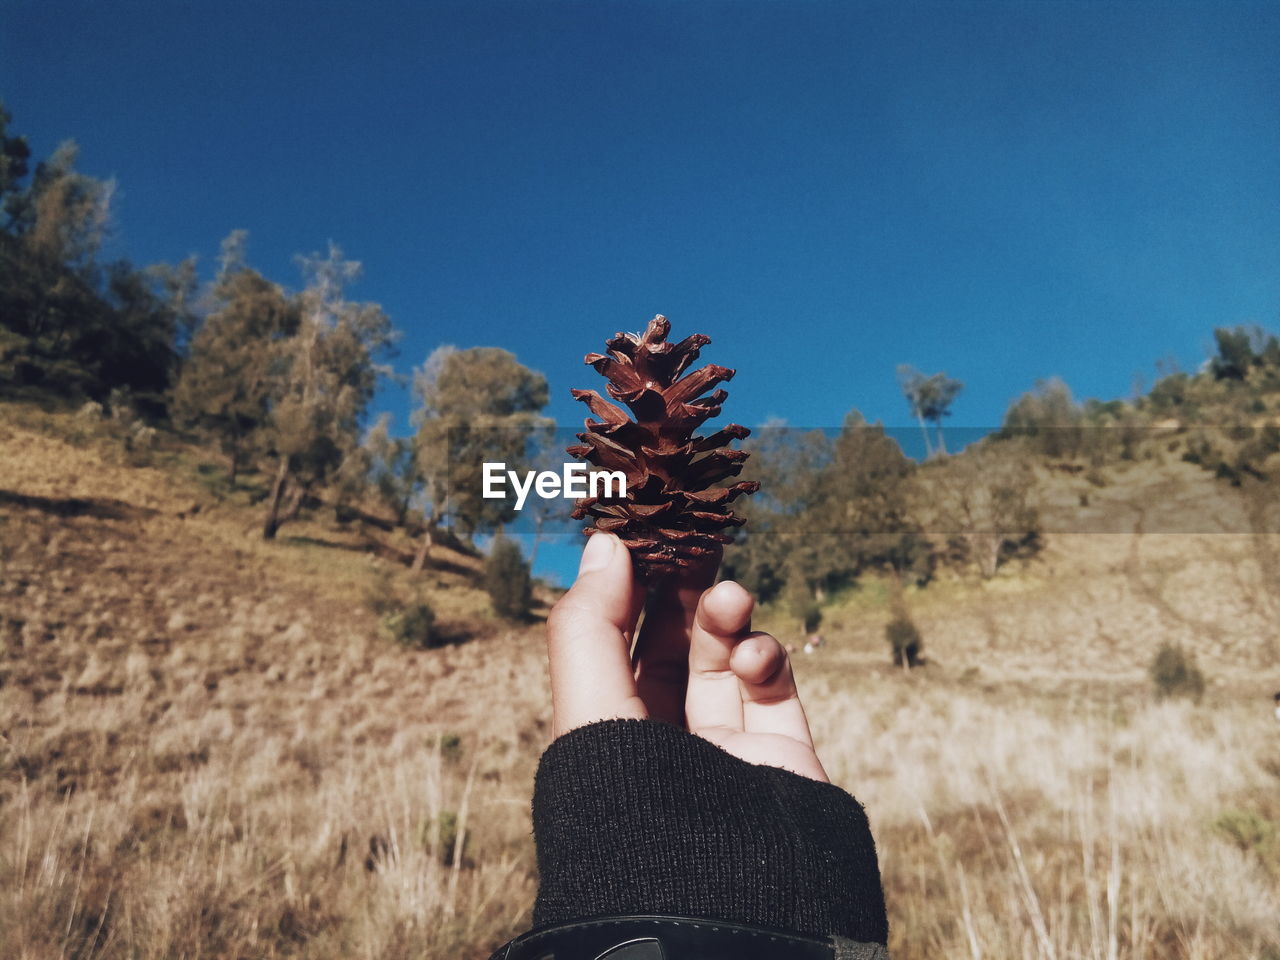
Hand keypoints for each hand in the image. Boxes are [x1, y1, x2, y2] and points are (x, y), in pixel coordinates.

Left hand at [546, 532, 827, 781]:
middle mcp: (663, 737)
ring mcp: (724, 745)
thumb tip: (603, 543)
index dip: (624, 590)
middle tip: (691, 541)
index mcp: (606, 730)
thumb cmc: (632, 797)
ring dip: (723, 617)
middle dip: (677, 592)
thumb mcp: (589, 701)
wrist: (719, 890)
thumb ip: (590, 621)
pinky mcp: (778, 751)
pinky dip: (765, 657)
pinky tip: (753, 655)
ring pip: (721, 658)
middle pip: (668, 645)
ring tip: (727, 596)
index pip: (612, 644)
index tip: (638, 536)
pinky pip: (772, 687)